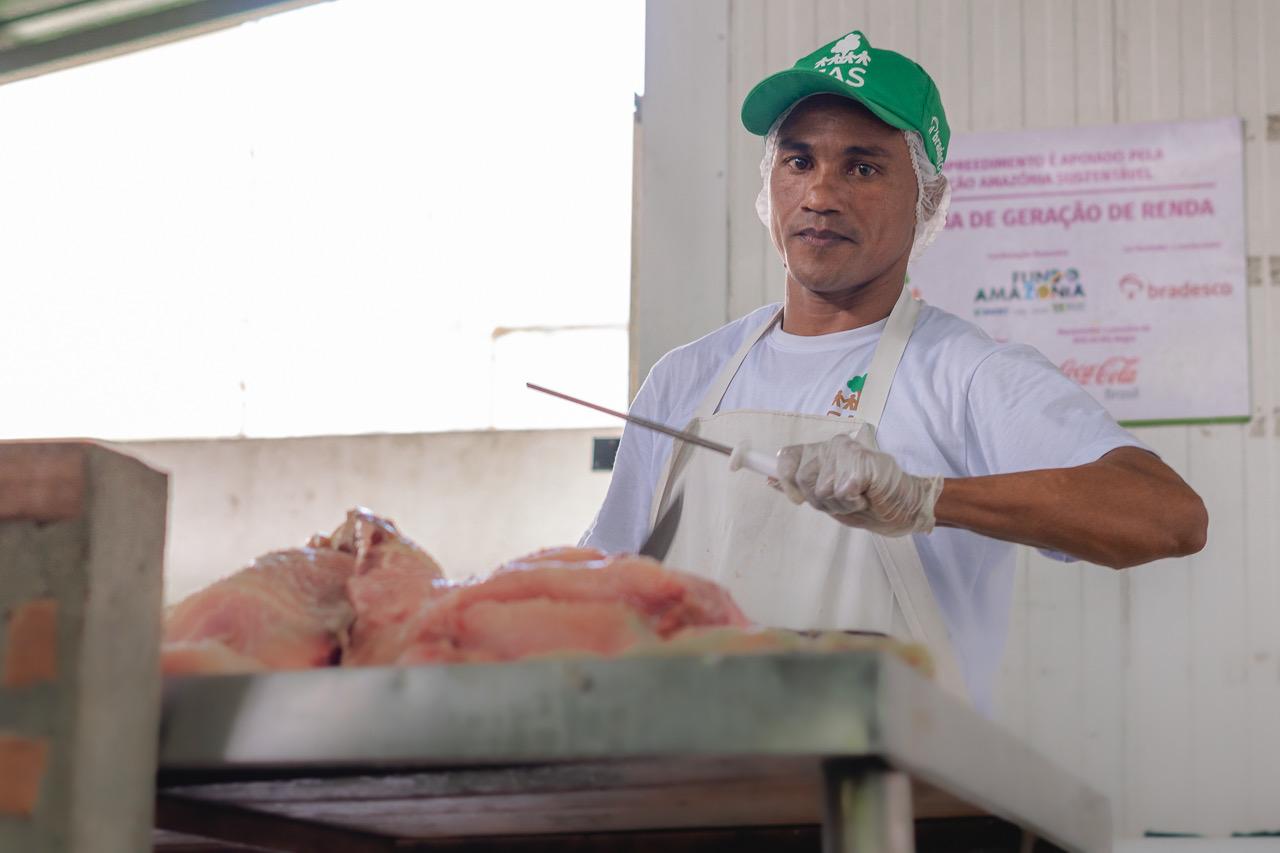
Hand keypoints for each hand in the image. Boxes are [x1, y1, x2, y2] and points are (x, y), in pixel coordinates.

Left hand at [774, 434, 943, 535]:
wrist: (903, 507)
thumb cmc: (866, 503)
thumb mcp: (826, 497)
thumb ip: (800, 485)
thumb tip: (768, 478)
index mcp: (819, 452)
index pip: (786, 457)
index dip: (785, 480)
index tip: (797, 499)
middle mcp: (831, 446)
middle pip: (802, 479)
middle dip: (820, 501)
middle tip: (842, 500)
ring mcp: (847, 451)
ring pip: (822, 488)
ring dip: (839, 504)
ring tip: (856, 498)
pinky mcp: (862, 461)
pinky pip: (842, 491)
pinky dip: (853, 502)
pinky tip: (866, 495)